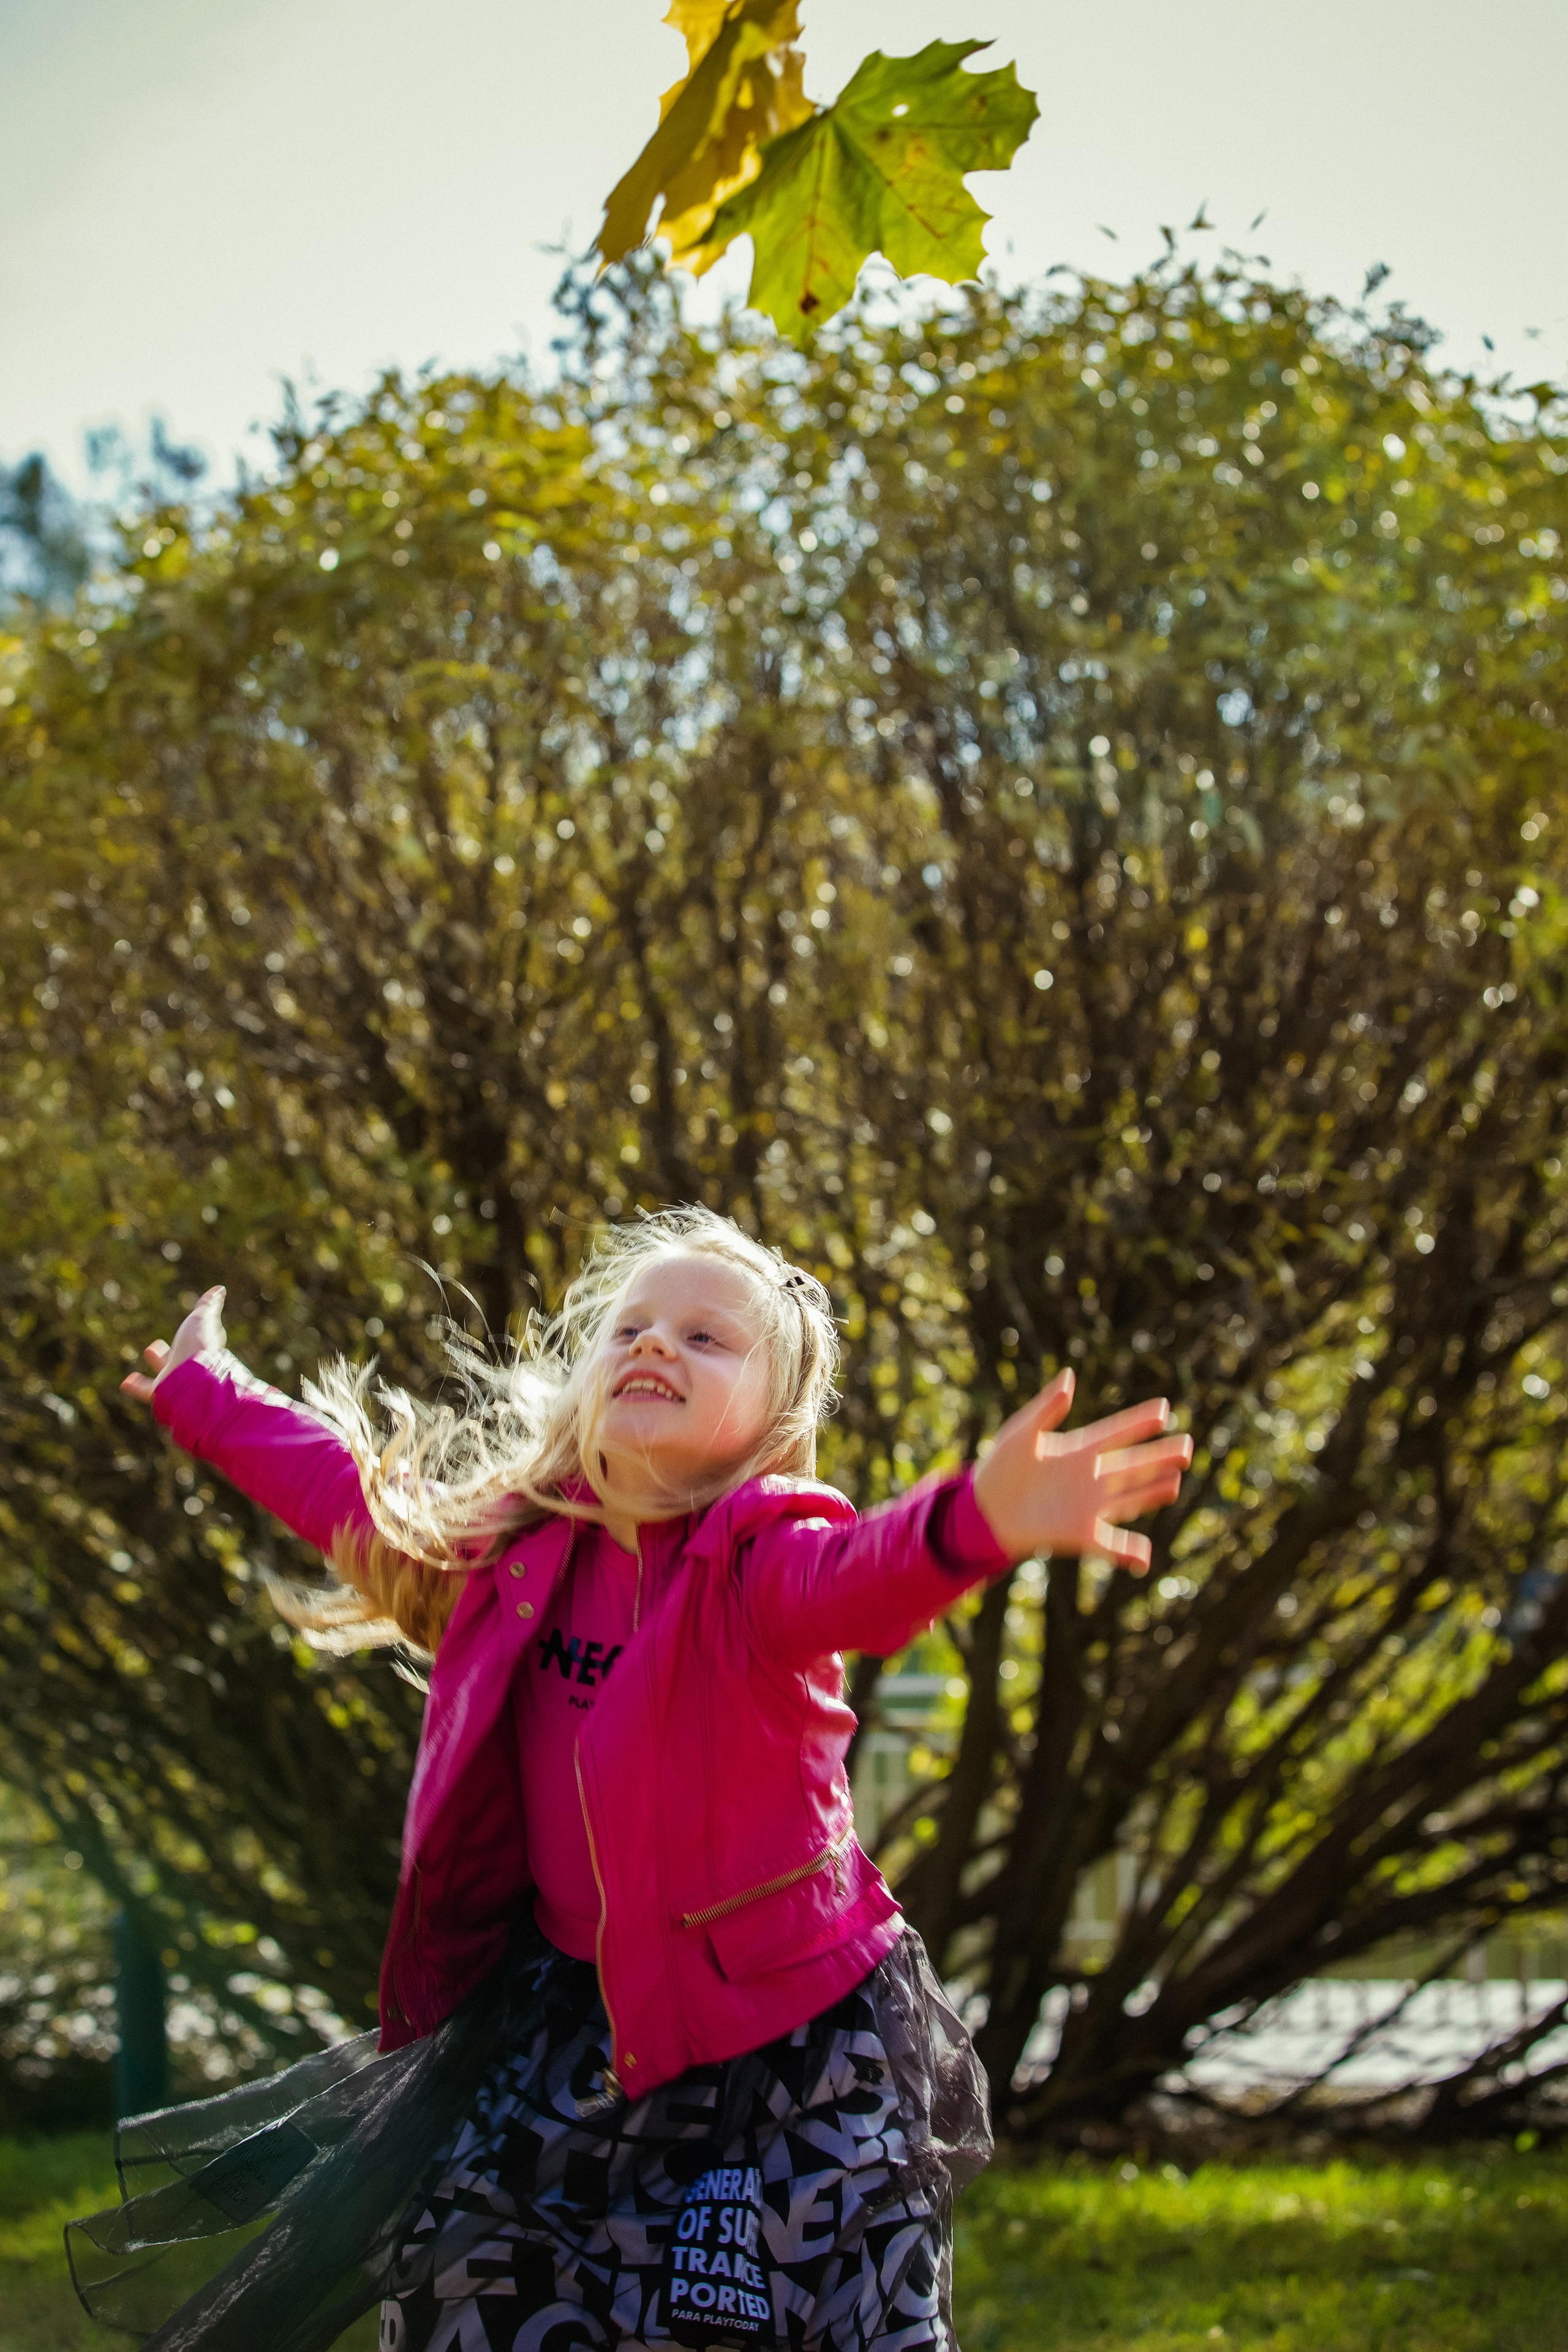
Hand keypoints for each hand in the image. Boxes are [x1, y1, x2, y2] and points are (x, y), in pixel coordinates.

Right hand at [120, 1285, 226, 1406]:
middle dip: (174, 1347)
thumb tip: (220, 1290)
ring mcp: (177, 1380)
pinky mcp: (162, 1392)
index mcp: (205, 1349)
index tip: (197, 1320)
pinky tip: (126, 1383)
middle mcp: (192, 1366)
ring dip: (158, 1361)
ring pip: (166, 1372)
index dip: (200, 1328)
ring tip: (149, 1350)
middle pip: (183, 1356)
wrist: (192, 1379)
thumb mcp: (203, 1318)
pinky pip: (147, 1390)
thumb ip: (209, 1305)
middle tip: (160, 1342)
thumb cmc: (199, 1346)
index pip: (203, 1337)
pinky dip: (136, 1386)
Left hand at [971, 1367, 1192, 1573]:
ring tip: (1175, 1480)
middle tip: (1186, 1446)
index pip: (1116, 1432)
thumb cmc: (999, 1466)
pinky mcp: (1080, 1534)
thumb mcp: (1021, 1432)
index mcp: (1078, 1449)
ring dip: (1152, 1491)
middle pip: (1133, 1465)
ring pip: (1130, 1497)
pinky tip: (1145, 1558)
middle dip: (1159, 1456)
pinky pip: (1111, 1544)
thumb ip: (1047, 1408)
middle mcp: (1090, 1476)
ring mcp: (1088, 1505)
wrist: (983, 1509)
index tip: (1164, 1409)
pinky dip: (1128, 1553)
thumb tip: (1068, 1377)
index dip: (1139, 1422)